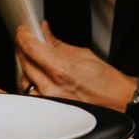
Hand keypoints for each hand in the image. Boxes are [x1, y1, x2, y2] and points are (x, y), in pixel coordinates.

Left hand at [15, 22, 135, 111]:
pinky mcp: (49, 107)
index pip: (30, 47)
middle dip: (24, 49)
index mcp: (60, 68)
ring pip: (24, 78)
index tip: (23, 31)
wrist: (116, 100)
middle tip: (30, 41)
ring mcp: (48, 98)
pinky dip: (31, 82)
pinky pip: (31, 92)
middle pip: (24, 61)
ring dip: (27, 66)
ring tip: (35, 59)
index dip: (23, 35)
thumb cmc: (105, 81)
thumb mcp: (82, 53)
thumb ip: (57, 43)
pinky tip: (38, 76)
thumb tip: (45, 31)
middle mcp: (51, 85)